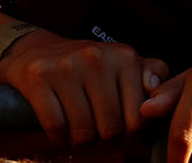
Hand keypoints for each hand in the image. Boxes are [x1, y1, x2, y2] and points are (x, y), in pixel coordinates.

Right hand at [0, 24, 167, 147]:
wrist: (34, 49)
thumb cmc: (87, 66)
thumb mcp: (123, 64)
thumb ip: (152, 75)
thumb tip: (158, 94)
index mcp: (124, 57)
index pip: (138, 120)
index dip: (131, 137)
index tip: (121, 134)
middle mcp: (96, 57)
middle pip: (111, 130)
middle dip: (105, 141)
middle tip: (98, 134)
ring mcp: (65, 66)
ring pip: (84, 133)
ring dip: (81, 142)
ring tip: (79, 131)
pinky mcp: (38, 77)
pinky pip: (56, 128)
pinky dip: (58, 138)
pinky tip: (60, 130)